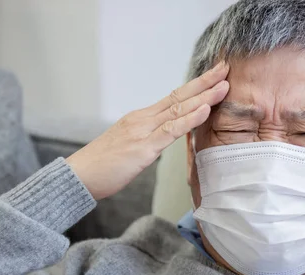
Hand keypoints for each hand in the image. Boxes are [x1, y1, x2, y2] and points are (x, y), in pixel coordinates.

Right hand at [66, 62, 229, 199]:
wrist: (79, 176)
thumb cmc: (104, 165)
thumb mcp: (131, 145)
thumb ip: (150, 138)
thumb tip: (166, 138)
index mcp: (141, 118)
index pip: (174, 97)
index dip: (196, 86)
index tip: (214, 76)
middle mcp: (144, 119)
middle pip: (179, 96)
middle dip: (205, 82)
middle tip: (225, 68)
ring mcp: (143, 131)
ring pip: (178, 109)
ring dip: (203, 97)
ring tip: (224, 85)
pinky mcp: (143, 148)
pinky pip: (171, 130)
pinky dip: (190, 119)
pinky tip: (205, 110)